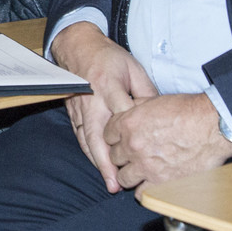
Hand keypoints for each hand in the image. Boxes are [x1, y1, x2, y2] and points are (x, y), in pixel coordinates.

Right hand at [49, 22, 157, 192]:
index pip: (122, 112)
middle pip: (98, 135)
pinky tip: (99, 166)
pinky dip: (90, 153)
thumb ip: (145, 93)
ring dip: (98, 163)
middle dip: (107, 162)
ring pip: (87, 140)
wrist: (76, 47)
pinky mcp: (73, 112)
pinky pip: (80, 136)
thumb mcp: (133, 68)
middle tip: (117, 183)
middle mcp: (91, 100)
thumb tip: (159, 117)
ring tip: (110, 182)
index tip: (146, 150)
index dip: (133, 132)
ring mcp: (79, 108)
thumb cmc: (107, 57)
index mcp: (108, 85)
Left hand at [105, 93, 231, 191]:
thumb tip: (128, 111)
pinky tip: (150, 184)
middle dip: (122, 156)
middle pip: (114, 157)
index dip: (116, 138)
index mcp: (128, 124)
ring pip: (124, 177)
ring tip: (140, 172)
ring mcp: (146, 166)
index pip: (107, 136)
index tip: (123, 141)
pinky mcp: (161, 182)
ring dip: (130, 175)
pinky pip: (142, 193)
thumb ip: (135, 108)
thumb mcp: (154, 101)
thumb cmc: (188, 111)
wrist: (212, 126)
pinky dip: (144, 190)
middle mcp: (132, 146)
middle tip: (134, 156)